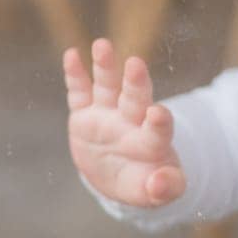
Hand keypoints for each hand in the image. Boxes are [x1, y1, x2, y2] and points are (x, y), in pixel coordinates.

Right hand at [63, 38, 184, 206]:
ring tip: (102, 45)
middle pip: (135, 98)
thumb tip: (158, 185)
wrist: (119, 174)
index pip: (158, 129)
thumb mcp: (155, 192)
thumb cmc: (144, 181)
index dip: (159, 122)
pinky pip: (79, 92)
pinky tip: (72, 55)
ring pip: (107, 86)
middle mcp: (131, 121)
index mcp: (152, 141)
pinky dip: (75, 74)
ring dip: (105, 66)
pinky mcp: (84, 113)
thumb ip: (165, 188)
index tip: (158, 114)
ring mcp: (107, 114)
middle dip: (136, 83)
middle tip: (136, 64)